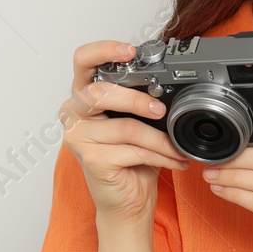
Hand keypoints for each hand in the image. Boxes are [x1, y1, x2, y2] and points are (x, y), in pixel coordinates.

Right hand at [59, 40, 189, 225]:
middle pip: (100, 93)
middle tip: (161, 110)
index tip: (130, 51)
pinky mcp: (91, 160)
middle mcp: (74, 113)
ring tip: (178, 146)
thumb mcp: (136, 121)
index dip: (105, 50)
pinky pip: (133, 150)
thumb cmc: (130, 159)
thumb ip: (140, 99)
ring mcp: (79, 138)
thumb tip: (169, 83)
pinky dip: (160, 155)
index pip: (83, 61)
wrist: (127, 201)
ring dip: (161, 139)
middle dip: (136, 99)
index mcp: (83, 95)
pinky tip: (174, 160)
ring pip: (126, 127)